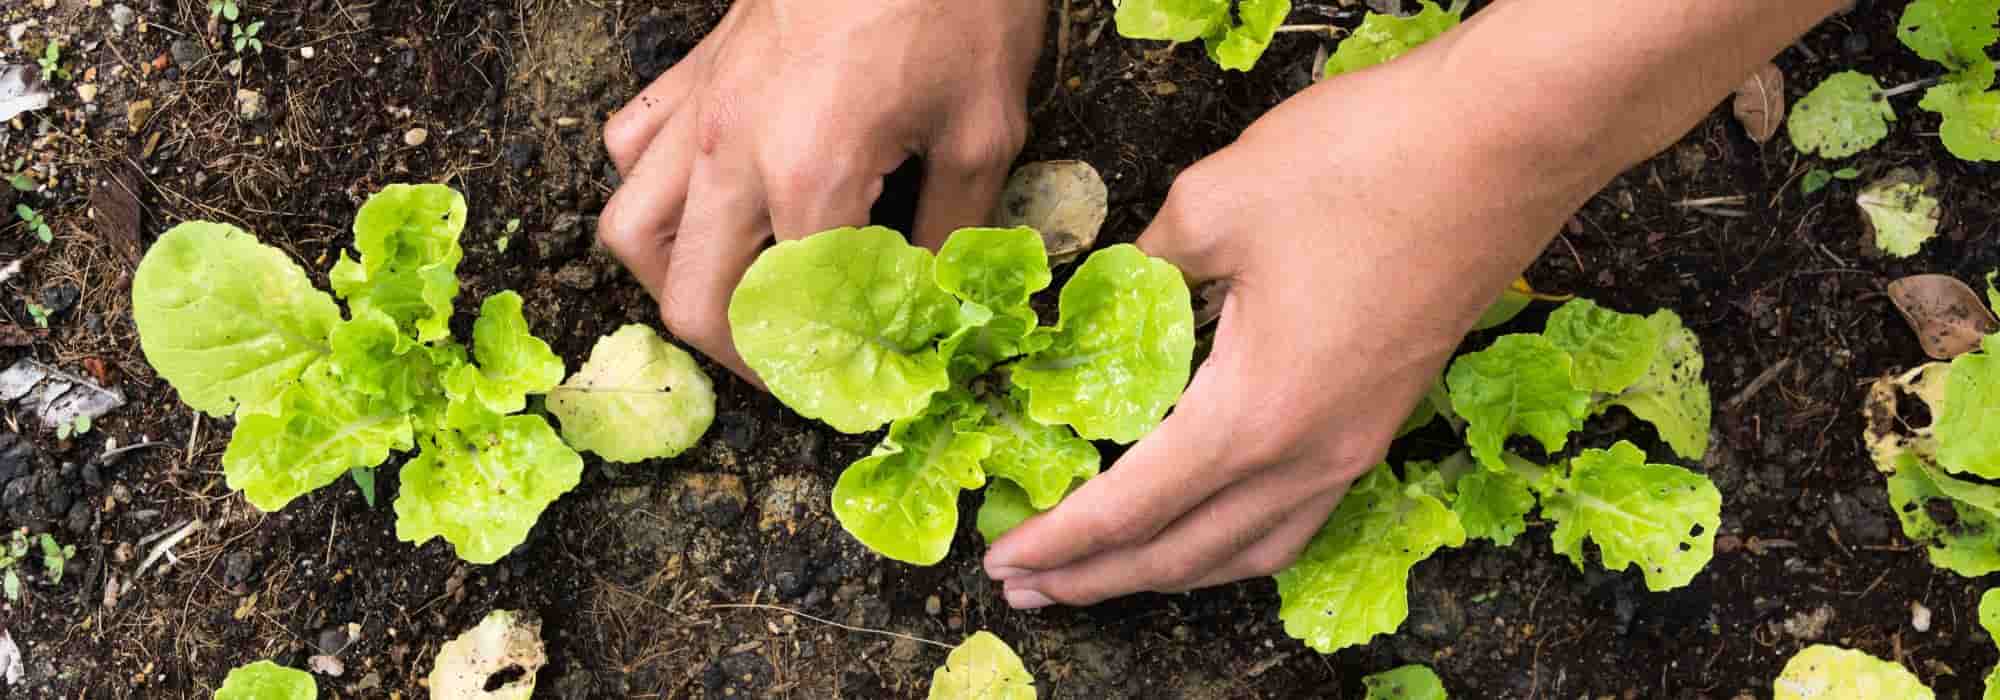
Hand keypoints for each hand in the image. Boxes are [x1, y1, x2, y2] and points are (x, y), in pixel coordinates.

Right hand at [598, 0, 1043, 378]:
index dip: (825, 375)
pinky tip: (708, 205)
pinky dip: (652, 193)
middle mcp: (731, 150)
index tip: (861, 394)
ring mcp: (700, 108)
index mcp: (809, 174)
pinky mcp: (694, 71)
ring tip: (738, 303)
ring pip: (632, 231)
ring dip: (678, 284)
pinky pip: (630, 148)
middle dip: (741, 358)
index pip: (791, 318)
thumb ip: (951, 234)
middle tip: (798, 370)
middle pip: (689, 300)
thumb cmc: (957, 2)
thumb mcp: (983, 130)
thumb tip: (932, 306)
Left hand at [982, 47, 1615, 606]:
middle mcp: (1308, 455)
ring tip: (1104, 575)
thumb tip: (1108, 297)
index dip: (1059, 541)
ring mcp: (1356, 445)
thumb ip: (1143, 267)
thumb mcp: (1214, 202)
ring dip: (1168, 572)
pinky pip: (1296, 518)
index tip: (1002, 559)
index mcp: (1253, 415)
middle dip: (1098, 577)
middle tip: (1026, 585)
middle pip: (1184, 553)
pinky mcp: (1384, 419)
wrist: (1506, 142)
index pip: (1130, 508)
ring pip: (1249, 550)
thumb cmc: (1365, 164)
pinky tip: (1210, 528)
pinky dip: (1235, 543)